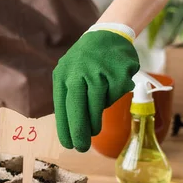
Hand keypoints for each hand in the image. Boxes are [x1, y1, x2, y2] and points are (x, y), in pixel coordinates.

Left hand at [53, 30, 139, 151]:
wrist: (108, 34)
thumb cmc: (84, 61)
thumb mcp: (68, 73)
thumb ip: (68, 96)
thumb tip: (69, 127)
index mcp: (64, 74)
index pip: (62, 105)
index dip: (65, 127)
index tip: (68, 144)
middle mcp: (80, 72)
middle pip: (78, 107)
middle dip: (80, 131)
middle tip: (81, 147)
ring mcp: (101, 72)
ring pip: (98, 105)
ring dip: (95, 121)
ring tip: (94, 130)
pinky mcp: (120, 73)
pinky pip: (116, 95)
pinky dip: (113, 98)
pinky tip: (110, 87)